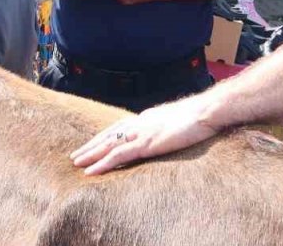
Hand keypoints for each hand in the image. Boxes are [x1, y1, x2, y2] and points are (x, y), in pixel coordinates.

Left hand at [70, 94, 222, 174]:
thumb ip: (167, 127)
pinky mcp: (145, 144)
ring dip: (91, 154)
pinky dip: (102, 163)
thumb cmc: (199, 116)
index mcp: (147, 118)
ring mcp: (141, 133)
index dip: (105, 136)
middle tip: (76, 156)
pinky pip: (118, 156)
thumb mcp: (178, 121)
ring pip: (108, 145)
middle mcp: (139, 123)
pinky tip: (90, 171)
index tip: (93, 143)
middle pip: (109, 134)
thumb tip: (165, 133)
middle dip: (92, 145)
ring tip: (76, 163)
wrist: (206, 111)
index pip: (119, 127)